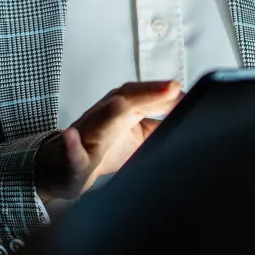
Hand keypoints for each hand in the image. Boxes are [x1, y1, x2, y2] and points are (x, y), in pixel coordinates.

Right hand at [33, 80, 181, 202]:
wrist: (63, 167)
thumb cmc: (102, 146)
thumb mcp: (139, 133)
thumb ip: (162, 122)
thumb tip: (191, 113)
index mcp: (122, 107)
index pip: (146, 93)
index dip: (165, 90)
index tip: (183, 88)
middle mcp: (105, 114)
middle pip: (127, 99)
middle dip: (147, 93)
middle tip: (171, 88)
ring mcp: (87, 134)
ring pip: (99, 120)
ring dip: (110, 112)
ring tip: (122, 104)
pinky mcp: (72, 158)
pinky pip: (71, 151)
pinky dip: (71, 145)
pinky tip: (70, 138)